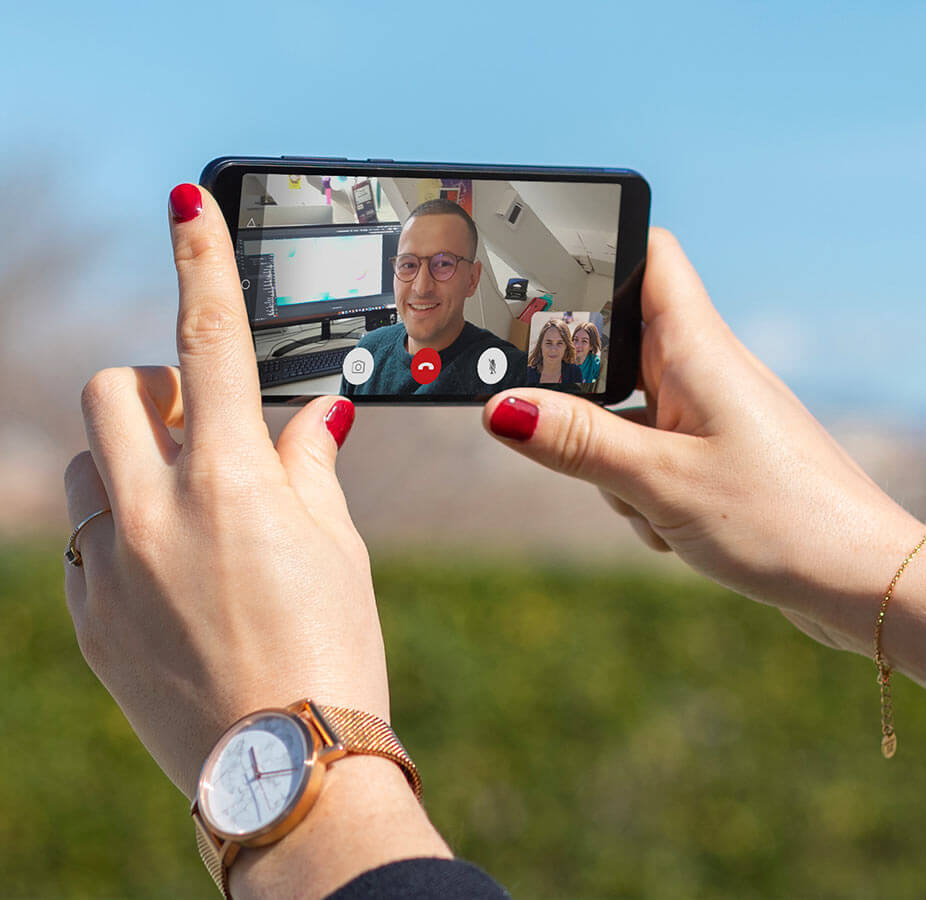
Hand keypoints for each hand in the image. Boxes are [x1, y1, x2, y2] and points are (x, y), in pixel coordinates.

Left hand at [63, 185, 385, 797]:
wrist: (289, 772)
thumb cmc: (332, 651)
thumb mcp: (337, 547)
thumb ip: (310, 465)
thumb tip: (312, 415)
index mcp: (232, 482)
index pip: (212, 341)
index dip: (200, 259)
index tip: (184, 201)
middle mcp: (155, 512)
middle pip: (115, 390)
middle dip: (154, 388)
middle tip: (203, 426)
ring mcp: (107, 566)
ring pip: (86, 462)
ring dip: (132, 458)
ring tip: (188, 506)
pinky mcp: (87, 615)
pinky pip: (80, 537)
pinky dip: (119, 526)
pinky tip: (168, 571)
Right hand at [483, 228, 925, 658]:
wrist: (858, 582)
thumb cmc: (779, 522)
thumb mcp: (659, 482)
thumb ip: (576, 442)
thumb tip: (500, 408)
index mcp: (697, 350)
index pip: (650, 255)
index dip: (598, 249)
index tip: (541, 275)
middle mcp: (704, 370)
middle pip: (617, 346)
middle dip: (583, 397)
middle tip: (579, 440)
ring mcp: (710, 413)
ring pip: (627, 412)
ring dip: (611, 458)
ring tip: (646, 504)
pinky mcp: (714, 453)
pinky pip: (650, 452)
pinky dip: (641, 488)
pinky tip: (668, 526)